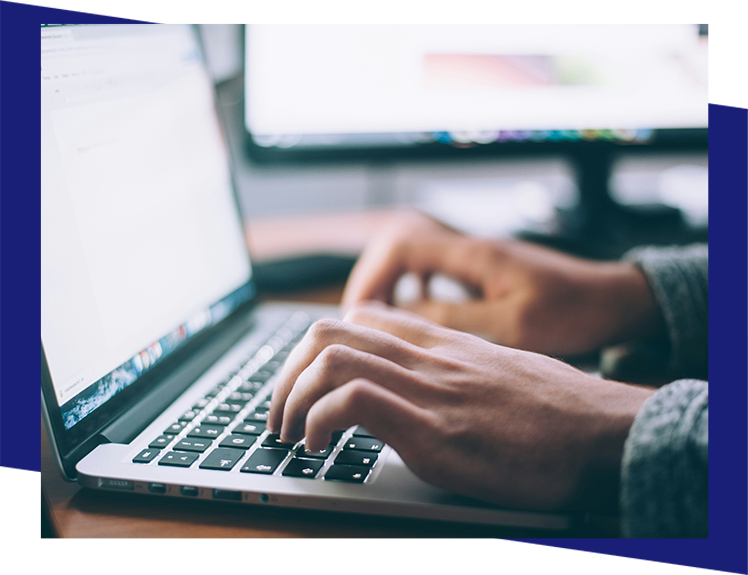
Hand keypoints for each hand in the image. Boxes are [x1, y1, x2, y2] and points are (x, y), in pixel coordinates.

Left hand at [269, 302, 653, 510]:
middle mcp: (427, 357)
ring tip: (289, 434)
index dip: (317, 348)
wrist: (606, 432)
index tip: (305, 383)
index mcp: (441, 343)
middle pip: (328, 331)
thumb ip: (454, 370)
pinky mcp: (434, 430)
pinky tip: (319, 448)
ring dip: (291, 398)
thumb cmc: (558, 411)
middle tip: (280, 413)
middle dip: (286, 373)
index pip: (360, 317)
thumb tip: (424, 388)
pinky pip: (353, 401)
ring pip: (330, 357)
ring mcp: (428, 389)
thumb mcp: (499, 373)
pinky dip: (319, 421)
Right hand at [342, 210, 663, 356]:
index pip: (401, 245)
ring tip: (378, 317)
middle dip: (372, 279)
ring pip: (412, 255)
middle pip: (398, 244)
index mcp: (474, 254)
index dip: (371, 276)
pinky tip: (414, 311)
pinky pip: (431, 268)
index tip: (359, 313)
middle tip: (360, 318)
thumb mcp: (513, 325)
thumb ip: (455, 318)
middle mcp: (469, 248)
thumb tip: (403, 316)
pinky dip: (412, 286)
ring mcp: (475, 257)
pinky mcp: (481, 270)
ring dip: (389, 282)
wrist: (611, 300)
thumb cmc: (572, 311)